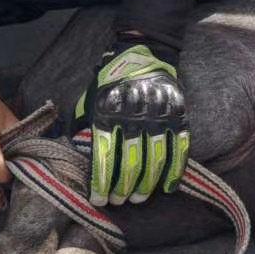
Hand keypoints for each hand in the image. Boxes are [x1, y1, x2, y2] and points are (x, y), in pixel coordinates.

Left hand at [79, 40, 189, 206]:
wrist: (143, 52)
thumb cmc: (110, 82)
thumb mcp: (90, 99)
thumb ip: (83, 127)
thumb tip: (74, 158)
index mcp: (108, 112)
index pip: (105, 156)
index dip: (101, 183)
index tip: (100, 201)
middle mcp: (134, 115)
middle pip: (130, 163)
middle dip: (123, 188)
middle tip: (118, 201)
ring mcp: (159, 116)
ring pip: (155, 161)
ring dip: (146, 185)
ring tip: (138, 198)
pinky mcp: (179, 115)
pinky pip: (179, 150)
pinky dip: (174, 172)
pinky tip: (167, 188)